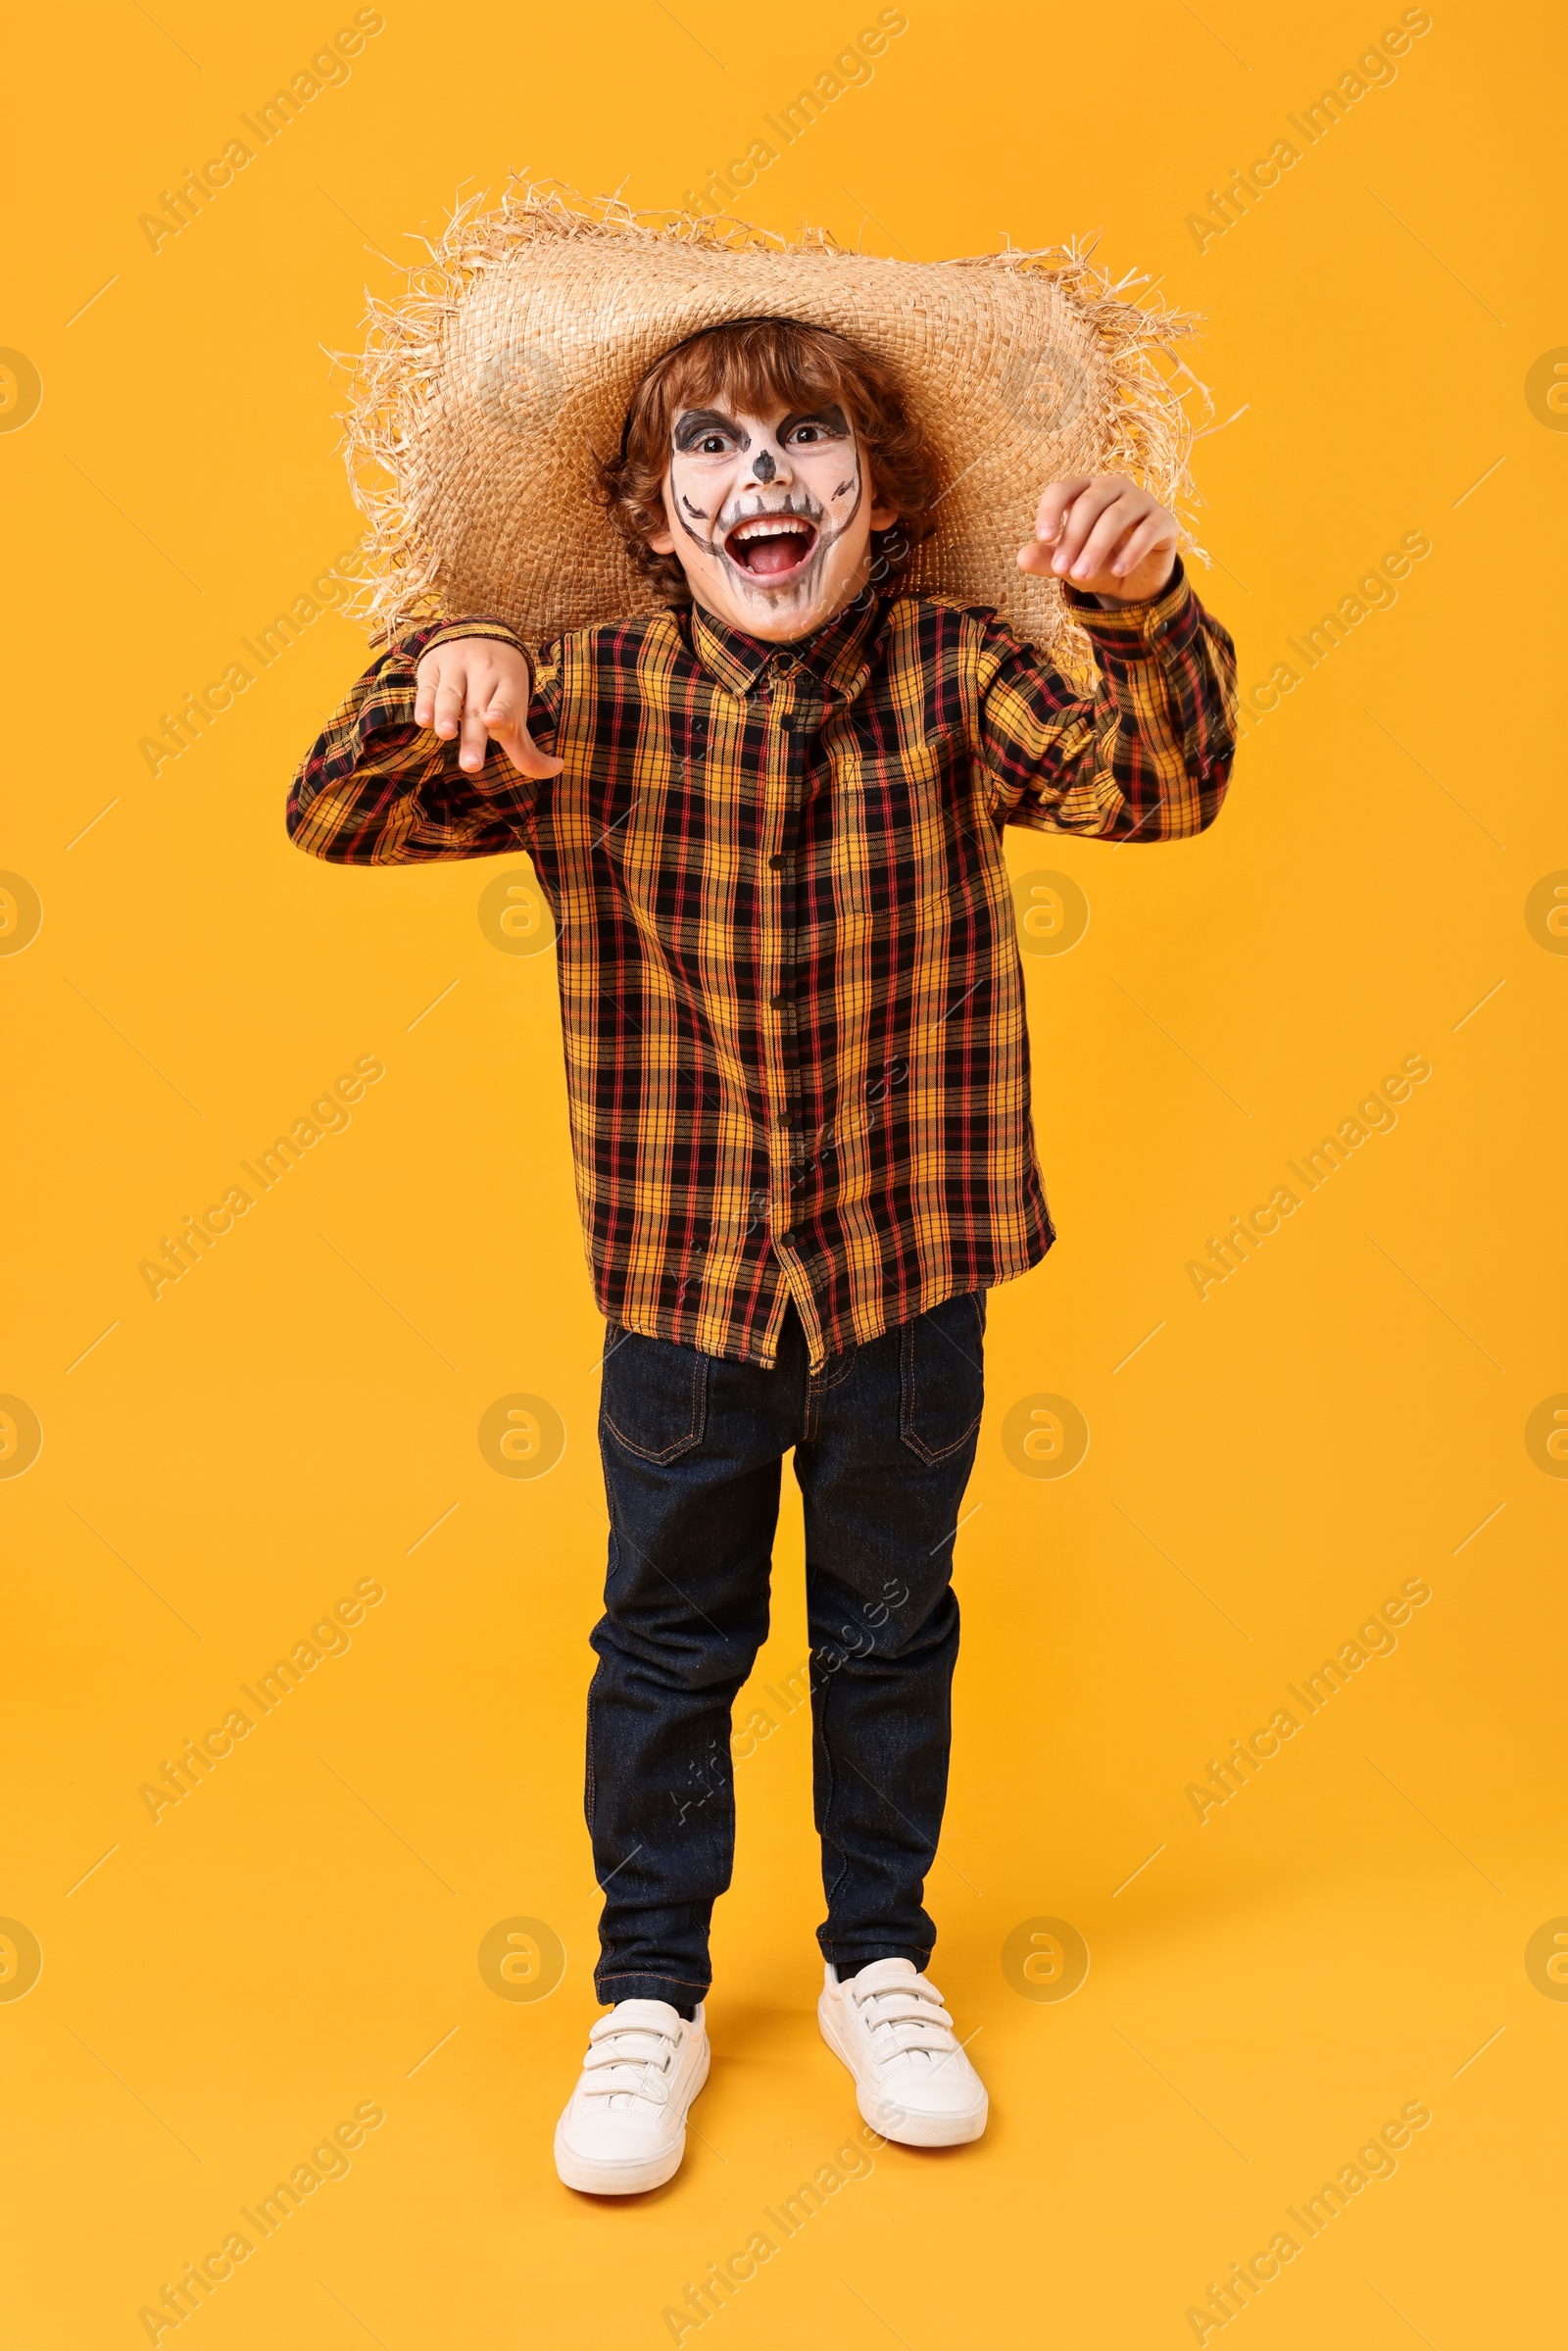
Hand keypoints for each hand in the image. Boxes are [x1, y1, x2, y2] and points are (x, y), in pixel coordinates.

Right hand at [413, 637, 561, 778]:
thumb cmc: (499, 690)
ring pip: (451, 694)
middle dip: (474, 738)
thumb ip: (527, 749)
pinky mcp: (433, 668)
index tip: (494, 721)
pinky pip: (428, 687)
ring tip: (446, 735)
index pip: (507, 701)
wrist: (478, 636)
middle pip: (478, 710)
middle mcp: (484, 674)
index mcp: (509, 685)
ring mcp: (457, 668)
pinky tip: (424, 720)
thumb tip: (558, 769)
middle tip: (471, 766)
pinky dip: (424, 704)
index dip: (502, 711)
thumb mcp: (515, 713)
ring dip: (447, 715)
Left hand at [1017, 475, 1178, 605]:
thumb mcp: (1070, 566)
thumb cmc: (1098, 563)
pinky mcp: (1164, 521)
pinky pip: (1148, 530)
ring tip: (1082, 575)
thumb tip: (1022, 558)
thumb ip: (1047, 561)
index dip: (1051, 510)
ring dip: (1096, 547)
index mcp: (1085, 491)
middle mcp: (1114, 488)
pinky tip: (1117, 571)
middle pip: (1090, 502)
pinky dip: (1131, 551)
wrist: (1136, 580)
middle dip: (1073, 537)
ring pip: (1117, 515)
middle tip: (1062, 570)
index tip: (1043, 538)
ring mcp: (1141, 501)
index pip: (1063, 489)